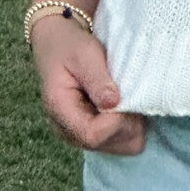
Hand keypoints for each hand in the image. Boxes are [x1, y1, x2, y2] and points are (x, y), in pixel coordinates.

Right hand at [31, 16, 147, 153]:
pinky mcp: (90, 131)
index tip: (125, 96)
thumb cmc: (70, 45)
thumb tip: (113, 103)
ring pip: (117, 146)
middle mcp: (67, 130)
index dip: (115, 122)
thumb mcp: (84, 53)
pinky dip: (128, 124)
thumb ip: (97, 79)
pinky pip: (118, 140)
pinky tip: (127, 103)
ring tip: (129, 96)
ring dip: (130, 124)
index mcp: (59, 110)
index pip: (92, 135)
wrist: (58, 44)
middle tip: (132, 93)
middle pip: (106, 145)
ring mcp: (79, 134)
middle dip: (126, 123)